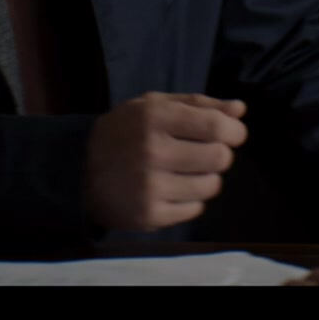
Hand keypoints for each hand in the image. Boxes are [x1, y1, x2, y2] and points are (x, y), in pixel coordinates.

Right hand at [84, 92, 247, 232]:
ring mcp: (150, 186)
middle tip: (206, 152)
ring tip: (187, 171)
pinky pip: (195, 209)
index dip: (234, 130)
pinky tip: (173, 189)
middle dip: (220, 154)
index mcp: (154, 117)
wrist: (78, 170)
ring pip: (212, 185)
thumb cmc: (125, 131)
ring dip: (207, 177)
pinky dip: (191, 199)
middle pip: (219, 157)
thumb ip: (199, 104)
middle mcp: (152, 151)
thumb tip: (240, 109)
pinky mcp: (150, 215)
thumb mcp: (155, 105)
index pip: (215, 125)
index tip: (232, 133)